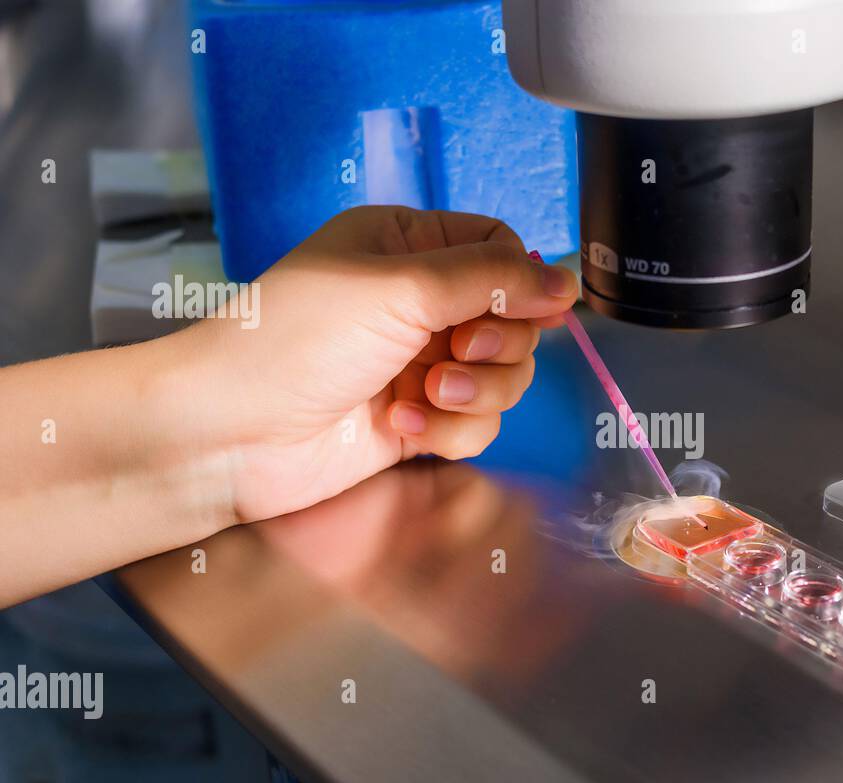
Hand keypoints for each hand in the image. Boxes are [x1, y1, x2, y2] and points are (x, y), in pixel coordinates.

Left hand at [179, 205, 578, 523]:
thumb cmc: (297, 339)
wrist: (230, 433)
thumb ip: (494, 278)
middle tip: (455, 353)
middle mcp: (421, 303)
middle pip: (516, 320)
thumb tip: (569, 281)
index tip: (520, 309)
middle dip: (497, 346)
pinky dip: (450, 429)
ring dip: (475, 392)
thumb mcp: (400, 286)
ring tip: (422, 395)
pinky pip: (478, 424)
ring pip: (505, 378)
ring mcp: (422, 365)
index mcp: (409, 246)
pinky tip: (399, 425)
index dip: (522, 283)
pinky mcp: (420, 421)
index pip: (503, 250)